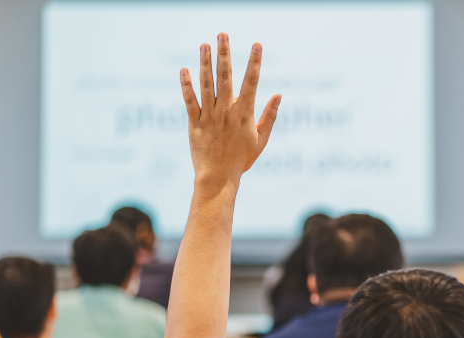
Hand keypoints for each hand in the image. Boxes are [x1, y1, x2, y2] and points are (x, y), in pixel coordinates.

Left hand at [179, 34, 280, 187]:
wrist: (219, 176)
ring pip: (206, 84)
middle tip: (223, 35)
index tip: (257, 45)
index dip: (254, 62)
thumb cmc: (242, 159)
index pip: (252, 82)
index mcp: (245, 113)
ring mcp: (209, 115)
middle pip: (225, 77)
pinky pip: (189, 100)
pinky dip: (186, 85)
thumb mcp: (261, 139)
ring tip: (204, 45)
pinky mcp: (194, 122)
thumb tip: (279, 95)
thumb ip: (270, 116)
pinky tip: (184, 69)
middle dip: (225, 54)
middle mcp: (227, 111)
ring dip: (205, 63)